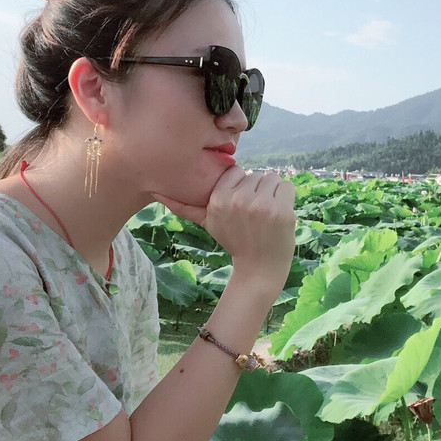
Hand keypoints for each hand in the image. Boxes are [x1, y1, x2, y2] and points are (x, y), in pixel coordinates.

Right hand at [153, 167, 295, 292]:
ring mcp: (261, 205)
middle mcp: (238, 200)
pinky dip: (286, 197)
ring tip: (266, 215)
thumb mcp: (206, 222)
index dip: (240, 186)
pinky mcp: (281, 210)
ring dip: (272, 193)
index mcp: (218, 200)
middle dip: (256, 190)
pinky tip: (279, 214)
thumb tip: (154, 190)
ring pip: (271, 177)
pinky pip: (287, 185)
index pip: (235, 171)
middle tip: (254, 215)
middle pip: (254, 174)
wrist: (259, 268)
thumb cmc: (233, 241)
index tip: (240, 206)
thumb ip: (183, 206)